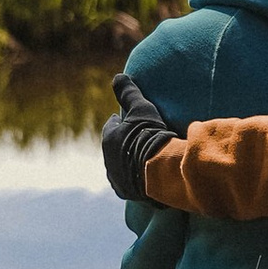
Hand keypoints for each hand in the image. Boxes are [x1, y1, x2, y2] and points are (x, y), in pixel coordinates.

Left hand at [102, 73, 177, 199]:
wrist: (159, 171)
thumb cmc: (150, 136)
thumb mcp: (141, 109)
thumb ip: (129, 93)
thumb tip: (118, 76)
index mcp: (109, 139)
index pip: (112, 126)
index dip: (121, 122)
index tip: (129, 120)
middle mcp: (108, 160)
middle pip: (115, 148)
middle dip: (123, 143)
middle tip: (137, 139)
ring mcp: (116, 178)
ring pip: (120, 167)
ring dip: (128, 162)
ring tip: (142, 158)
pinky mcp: (126, 192)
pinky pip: (129, 183)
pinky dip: (135, 177)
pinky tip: (145, 175)